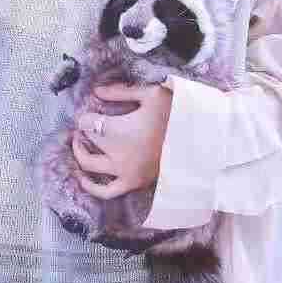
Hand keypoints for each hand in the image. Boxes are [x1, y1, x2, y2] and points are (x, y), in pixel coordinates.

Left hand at [72, 81, 171, 199]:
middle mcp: (116, 154)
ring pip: (90, 167)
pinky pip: (106, 191)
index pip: (88, 123)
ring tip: (79, 145)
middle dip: (82, 131)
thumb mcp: (150, 95)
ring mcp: (124, 172)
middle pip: (87, 143)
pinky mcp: (133, 184)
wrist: (202, 141)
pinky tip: (83, 178)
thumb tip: (96, 91)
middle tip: (86, 123)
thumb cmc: (177, 114)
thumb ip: (120, 92)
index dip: (86, 115)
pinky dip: (92, 187)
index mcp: (117, 131)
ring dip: (80, 155)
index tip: (91, 109)